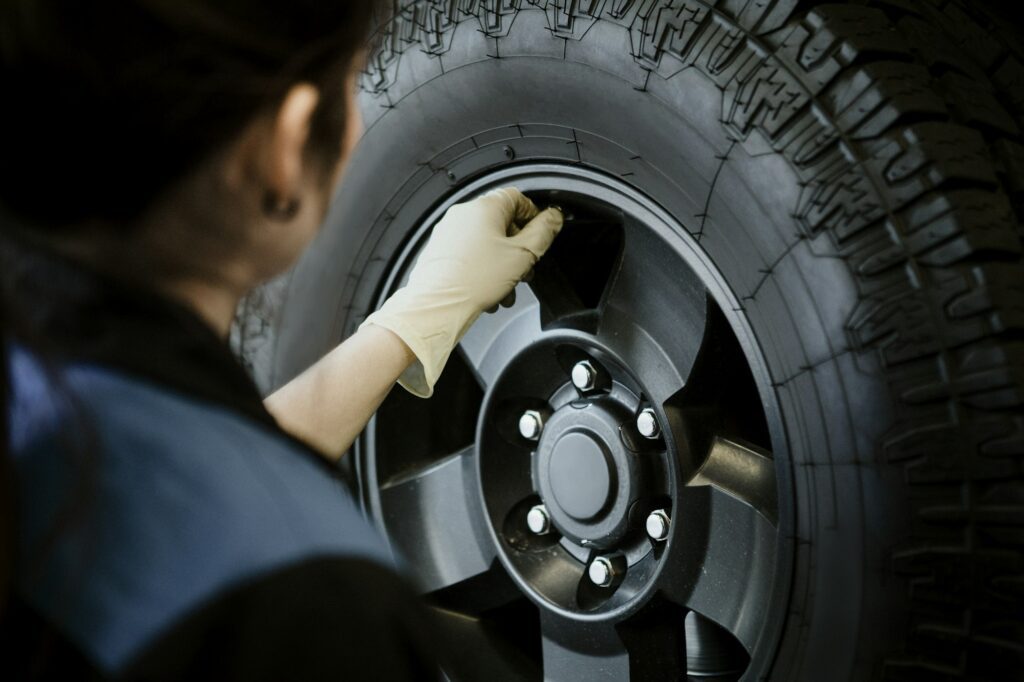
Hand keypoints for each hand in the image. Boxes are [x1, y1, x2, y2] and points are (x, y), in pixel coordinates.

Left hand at [361, 187, 562, 396]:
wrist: (437, 306)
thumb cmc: (473, 281)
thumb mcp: (522, 256)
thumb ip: (543, 233)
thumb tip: (554, 218)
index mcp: (483, 207)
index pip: (517, 197)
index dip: (534, 216)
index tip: (541, 234)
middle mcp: (463, 215)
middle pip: (502, 224)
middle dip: (518, 249)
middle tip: (525, 269)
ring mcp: (449, 234)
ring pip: (487, 244)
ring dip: (503, 265)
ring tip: (506, 288)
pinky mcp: (440, 253)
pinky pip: (470, 256)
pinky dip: (483, 271)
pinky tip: (489, 292)